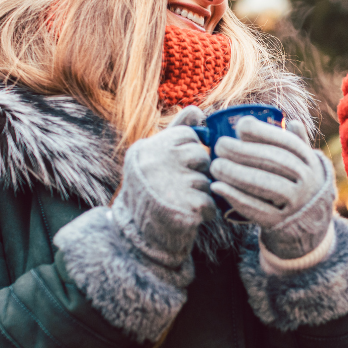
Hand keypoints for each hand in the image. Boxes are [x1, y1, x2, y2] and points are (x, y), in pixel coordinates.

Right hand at [112, 106, 216, 268]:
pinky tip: (188, 216)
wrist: (136, 238)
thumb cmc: (150, 193)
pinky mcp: (184, 208)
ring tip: (180, 202)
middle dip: (197, 172)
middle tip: (179, 187)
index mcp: (148, 148)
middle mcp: (155, 163)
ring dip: (200, 194)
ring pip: (206, 180)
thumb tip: (197, 109)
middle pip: (201, 156)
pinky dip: (205, 212)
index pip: (188, 135)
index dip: (189, 152)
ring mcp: (169, 185)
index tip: (176, 167)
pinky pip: (211, 203)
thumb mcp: (155, 157)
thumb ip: (176, 131)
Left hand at [209, 117, 334, 259]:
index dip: (264, 132)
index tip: (240, 127)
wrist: (308, 226)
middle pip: (275, 162)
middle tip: (219, 146)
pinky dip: (235, 197)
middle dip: (244, 152)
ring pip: (265, 185)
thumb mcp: (304, 165)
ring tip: (215, 166)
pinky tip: (217, 187)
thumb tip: (290, 121)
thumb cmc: (298, 186)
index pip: (288, 143)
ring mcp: (296, 204)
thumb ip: (297, 143)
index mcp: (311, 162)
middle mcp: (308, 181)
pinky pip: (257, 209)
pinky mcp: (281, 223)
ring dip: (236, 173)